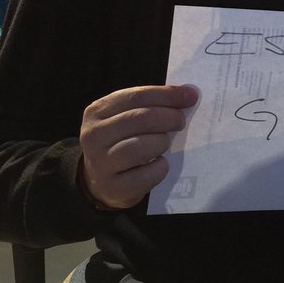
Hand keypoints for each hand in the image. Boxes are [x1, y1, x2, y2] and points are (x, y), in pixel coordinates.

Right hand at [78, 85, 197, 209]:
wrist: (101, 183)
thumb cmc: (120, 143)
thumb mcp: (124, 120)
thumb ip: (149, 105)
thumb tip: (188, 95)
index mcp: (97, 112)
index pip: (135, 97)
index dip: (166, 95)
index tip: (190, 95)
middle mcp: (93, 136)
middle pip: (138, 119)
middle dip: (167, 117)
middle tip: (180, 121)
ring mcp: (101, 163)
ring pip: (139, 147)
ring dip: (161, 142)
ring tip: (165, 143)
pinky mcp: (114, 187)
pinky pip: (146, 175)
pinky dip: (160, 167)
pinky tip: (160, 163)